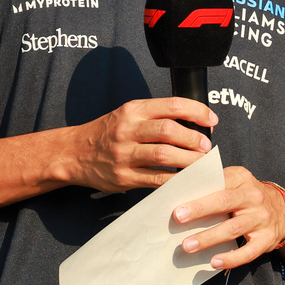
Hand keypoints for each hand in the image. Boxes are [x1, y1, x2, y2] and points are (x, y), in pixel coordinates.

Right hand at [65, 96, 217, 191]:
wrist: (73, 153)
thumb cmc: (108, 132)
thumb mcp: (128, 114)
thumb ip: (156, 115)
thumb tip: (194, 122)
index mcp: (133, 110)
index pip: (172, 105)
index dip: (197, 111)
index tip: (211, 120)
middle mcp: (128, 130)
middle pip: (170, 130)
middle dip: (194, 138)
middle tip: (206, 146)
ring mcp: (124, 154)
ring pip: (165, 155)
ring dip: (189, 160)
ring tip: (201, 162)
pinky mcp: (123, 177)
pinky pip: (156, 179)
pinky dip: (175, 179)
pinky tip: (186, 179)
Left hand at [173, 166, 284, 269]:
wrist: (284, 211)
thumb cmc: (247, 197)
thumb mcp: (235, 183)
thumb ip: (213, 185)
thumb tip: (178, 194)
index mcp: (242, 178)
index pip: (219, 182)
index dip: (199, 191)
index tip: (178, 200)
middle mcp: (253, 196)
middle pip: (224, 201)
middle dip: (200, 210)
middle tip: (178, 218)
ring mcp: (261, 218)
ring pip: (233, 228)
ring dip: (209, 237)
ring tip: (188, 246)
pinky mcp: (267, 239)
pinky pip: (248, 251)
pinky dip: (231, 258)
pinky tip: (214, 262)